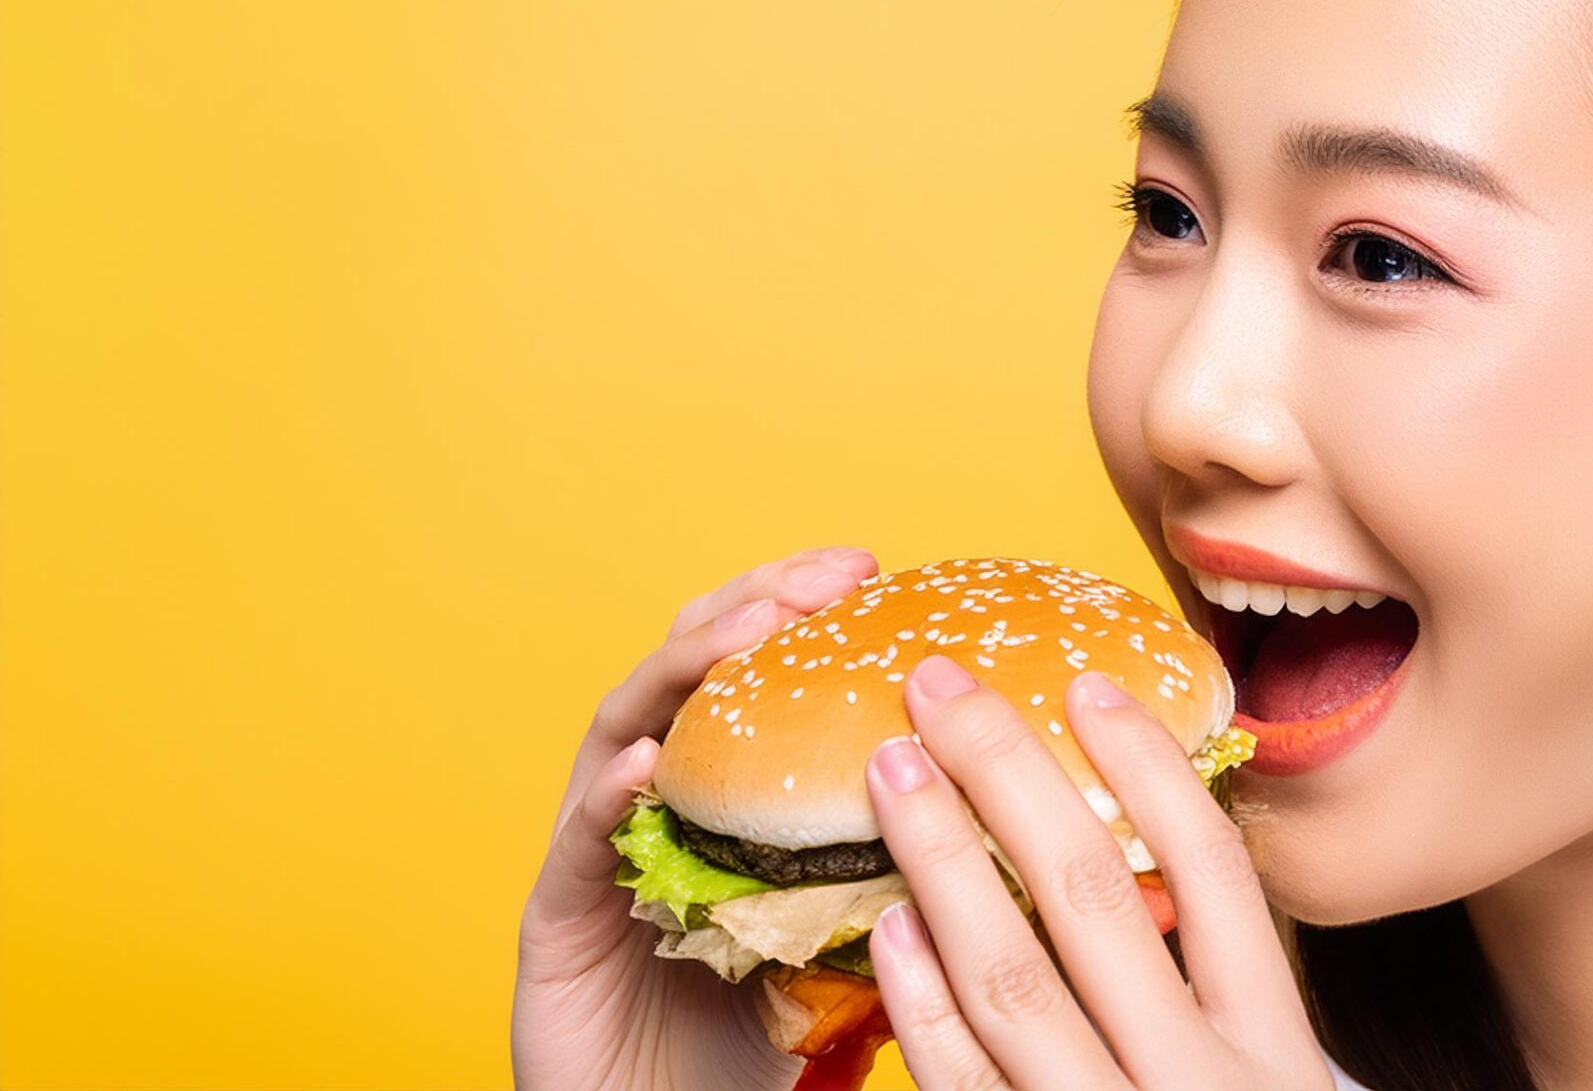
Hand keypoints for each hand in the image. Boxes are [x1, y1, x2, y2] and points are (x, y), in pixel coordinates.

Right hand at [513, 545, 882, 1090]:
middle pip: (692, 671)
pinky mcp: (554, 918)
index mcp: (726, 797)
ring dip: (686, 667)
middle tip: (826, 574)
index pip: (760, 675)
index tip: (873, 571)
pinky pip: (580, 844)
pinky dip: (610, 796)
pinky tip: (647, 763)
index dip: (805, 613)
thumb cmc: (761, 1043)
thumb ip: (895, 873)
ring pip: (626, 727)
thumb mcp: (853, 940)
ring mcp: (599, 854)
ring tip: (748, 626)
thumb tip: (1016, 827)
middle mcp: (657, 805)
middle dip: (754, 604)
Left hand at [862, 651, 1332, 1090]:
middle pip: (1096, 897)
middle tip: (937, 689)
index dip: (1149, 769)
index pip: (1214, 871)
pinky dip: (921, 997)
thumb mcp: (1263, 1087)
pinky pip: (963, 1080)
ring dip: (943, 863)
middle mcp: (1196, 1084)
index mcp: (1272, 1048)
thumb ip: (1214, 1003)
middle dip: (1007, 776)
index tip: (1084, 686)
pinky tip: (889, 925)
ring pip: (1014, 980)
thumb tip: (1120, 850)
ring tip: (893, 773)